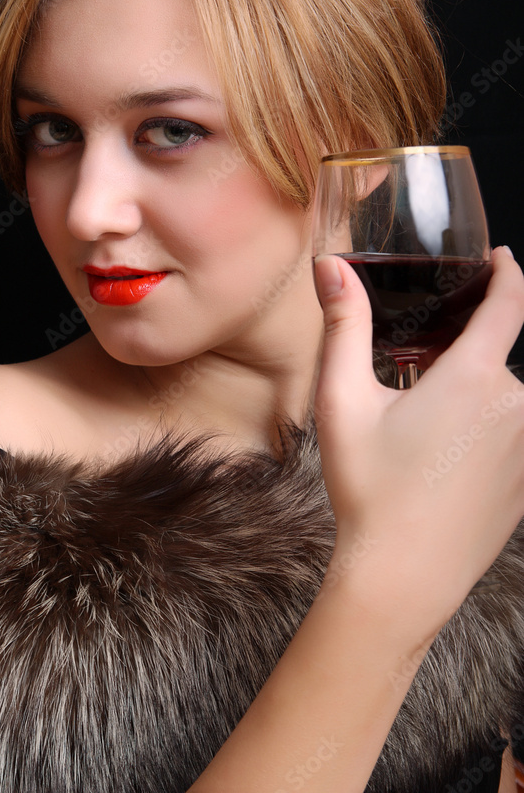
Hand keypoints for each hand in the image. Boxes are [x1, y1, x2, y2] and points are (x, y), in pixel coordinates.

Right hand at [313, 246, 523, 631]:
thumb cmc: (370, 490)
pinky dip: (484, 424)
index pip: (510, 302)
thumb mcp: (344, 402)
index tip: (498, 258)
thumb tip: (331, 265)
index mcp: (473, 378)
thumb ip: (344, 325)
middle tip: (411, 370)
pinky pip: (512, 430)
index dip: (507, 272)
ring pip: (501, 393)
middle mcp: (515, 407)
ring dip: (470, 389)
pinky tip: (441, 456)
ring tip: (421, 422)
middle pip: (494, 352)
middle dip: (458, 349)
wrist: (402, 578)